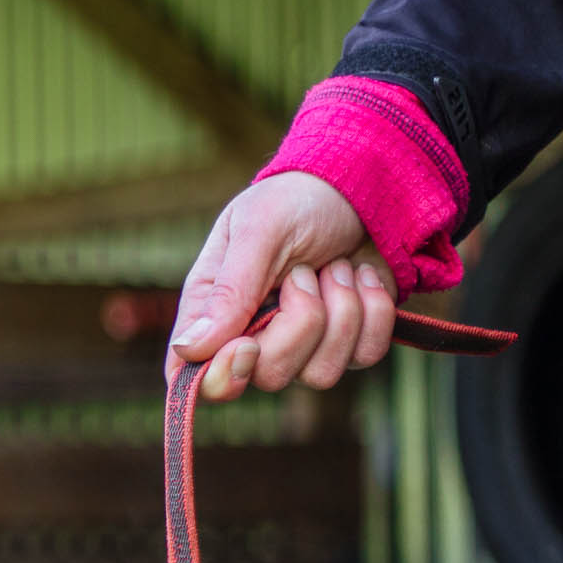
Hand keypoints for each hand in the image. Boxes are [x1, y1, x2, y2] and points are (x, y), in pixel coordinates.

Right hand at [169, 172, 398, 401]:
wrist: (363, 186)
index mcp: (212, 311)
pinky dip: (374, 310)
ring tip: (335, 267)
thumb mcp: (259, 230)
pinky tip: (362, 276)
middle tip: (304, 272)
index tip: (249, 345)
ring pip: (321, 374)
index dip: (221, 376)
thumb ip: (227, 291)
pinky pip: (365, 355)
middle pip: (267, 376)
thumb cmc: (297, 200)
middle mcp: (253, 337)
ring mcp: (304, 346)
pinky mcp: (349, 343)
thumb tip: (189, 348)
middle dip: (301, 323)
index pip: (196, 374)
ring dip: (342, 310)